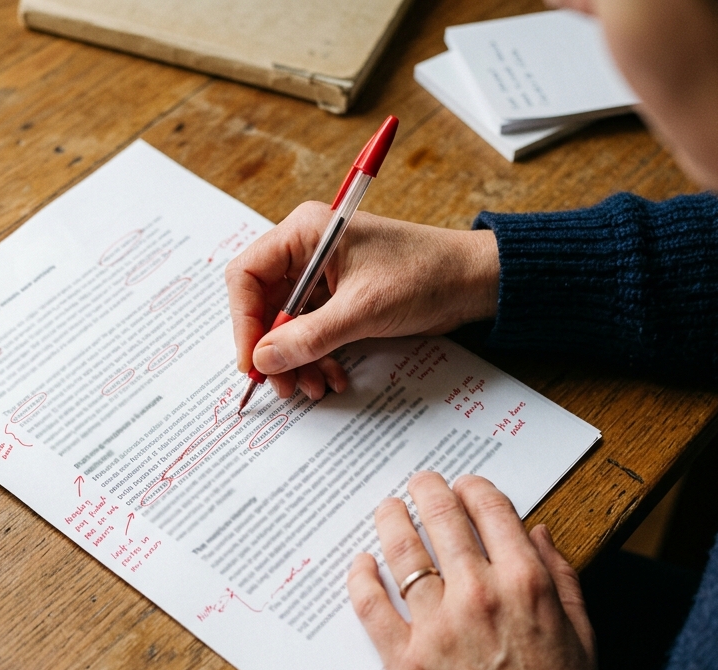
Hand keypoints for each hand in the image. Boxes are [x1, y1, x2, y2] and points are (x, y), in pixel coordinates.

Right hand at [226, 203, 498, 400]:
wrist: (473, 282)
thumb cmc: (424, 276)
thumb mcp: (362, 310)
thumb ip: (309, 337)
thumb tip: (263, 360)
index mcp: (305, 233)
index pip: (247, 275)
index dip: (244, 321)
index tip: (252, 361)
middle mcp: (306, 250)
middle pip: (263, 305)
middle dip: (273, 349)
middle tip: (282, 386)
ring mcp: (321, 276)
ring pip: (286, 326)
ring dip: (296, 361)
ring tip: (313, 388)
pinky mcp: (337, 299)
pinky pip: (310, 333)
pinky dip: (317, 358)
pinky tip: (332, 378)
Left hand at [347, 473, 596, 669]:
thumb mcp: (581, 633)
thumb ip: (560, 575)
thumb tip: (538, 531)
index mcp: (526, 582)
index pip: (491, 511)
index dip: (473, 489)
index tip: (463, 486)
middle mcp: (479, 594)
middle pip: (442, 520)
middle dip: (427, 491)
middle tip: (418, 483)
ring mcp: (438, 626)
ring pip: (403, 553)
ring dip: (391, 521)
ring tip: (387, 508)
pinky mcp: (406, 660)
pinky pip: (372, 605)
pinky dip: (361, 577)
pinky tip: (360, 563)